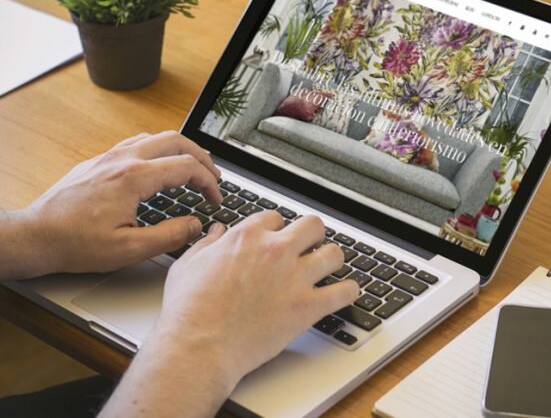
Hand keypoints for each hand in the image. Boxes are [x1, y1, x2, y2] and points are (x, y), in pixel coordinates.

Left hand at [11, 131, 222, 277]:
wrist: (36, 235)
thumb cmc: (75, 242)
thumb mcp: (128, 250)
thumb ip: (168, 236)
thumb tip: (195, 225)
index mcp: (134, 178)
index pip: (186, 167)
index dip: (209, 182)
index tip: (215, 199)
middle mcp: (123, 159)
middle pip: (176, 141)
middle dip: (202, 157)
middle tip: (213, 177)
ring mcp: (110, 156)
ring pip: (157, 137)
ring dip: (181, 149)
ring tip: (193, 168)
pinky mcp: (100, 160)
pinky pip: (138, 142)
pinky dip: (159, 149)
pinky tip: (160, 165)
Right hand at [101, 212, 358, 416]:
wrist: (200, 346)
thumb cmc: (189, 310)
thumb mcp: (188, 265)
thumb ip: (206, 244)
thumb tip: (216, 231)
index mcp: (247, 236)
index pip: (276, 217)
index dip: (276, 229)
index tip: (276, 239)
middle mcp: (276, 250)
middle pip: (313, 225)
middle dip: (312, 234)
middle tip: (309, 246)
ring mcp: (295, 277)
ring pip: (334, 253)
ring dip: (332, 260)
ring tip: (328, 268)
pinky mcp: (307, 306)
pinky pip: (344, 292)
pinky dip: (348, 292)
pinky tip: (344, 293)